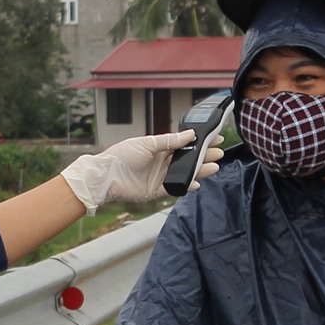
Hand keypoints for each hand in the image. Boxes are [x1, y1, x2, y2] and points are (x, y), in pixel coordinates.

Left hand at [60, 130, 224, 211]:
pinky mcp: (157, 190)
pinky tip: (197, 183)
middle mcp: (162, 161)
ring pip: (185, 173)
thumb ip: (169, 140)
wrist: (106, 177)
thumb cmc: (121, 156)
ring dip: (200, 170)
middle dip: (203, 155)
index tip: (214, 138)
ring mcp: (160, 176)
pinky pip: (176, 188)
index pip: (184, 144)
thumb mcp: (147, 143)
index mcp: (159, 147)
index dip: (199, 141)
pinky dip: (186, 185)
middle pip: (187, 159)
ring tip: (214, 166)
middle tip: (218, 152)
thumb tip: (189, 134)